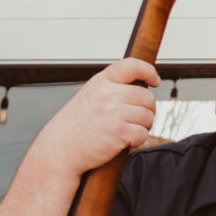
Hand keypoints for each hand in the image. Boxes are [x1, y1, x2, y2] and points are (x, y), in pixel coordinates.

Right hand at [26, 58, 162, 183]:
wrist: (60, 150)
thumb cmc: (75, 126)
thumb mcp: (89, 96)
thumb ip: (111, 89)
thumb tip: (140, 88)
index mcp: (101, 82)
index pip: (132, 66)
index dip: (149, 71)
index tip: (154, 81)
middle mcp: (108, 94)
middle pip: (147, 97)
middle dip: (147, 110)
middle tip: (136, 120)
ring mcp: (114, 112)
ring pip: (148, 116)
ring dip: (143, 126)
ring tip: (127, 131)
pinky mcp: (119, 132)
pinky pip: (143, 133)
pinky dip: (137, 140)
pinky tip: (124, 142)